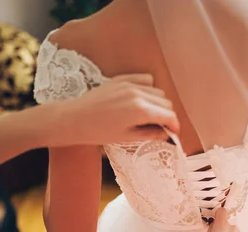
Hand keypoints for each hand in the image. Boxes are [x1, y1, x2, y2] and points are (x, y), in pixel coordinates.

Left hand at [55, 74, 178, 146]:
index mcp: (141, 110)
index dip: (174, 126)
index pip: (168, 115)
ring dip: (159, 103)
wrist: (73, 119)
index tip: (174, 133)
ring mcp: (130, 84)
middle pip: (166, 102)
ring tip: (151, 115)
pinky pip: (145, 79)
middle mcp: (138, 94)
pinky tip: (142, 100)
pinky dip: (149, 89)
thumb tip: (166, 135)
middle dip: (167, 115)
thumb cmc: (98, 132)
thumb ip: (150, 133)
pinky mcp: (121, 79)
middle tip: (162, 127)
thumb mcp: (127, 137)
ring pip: (157, 91)